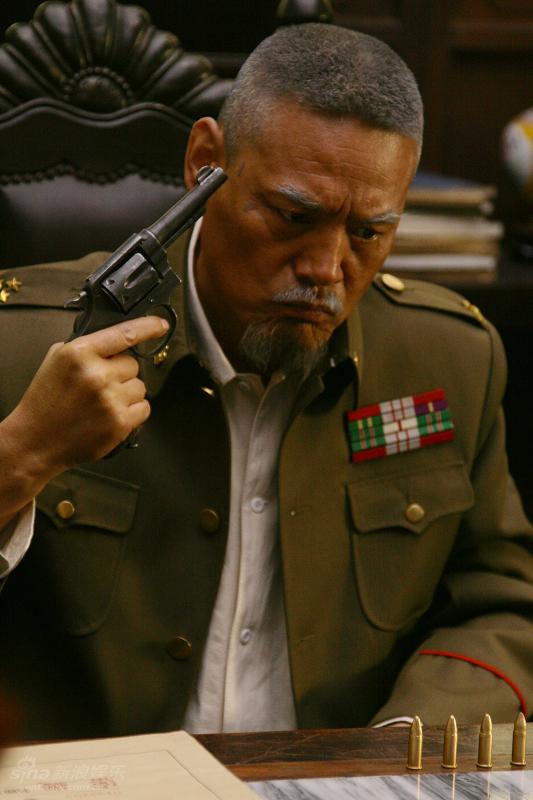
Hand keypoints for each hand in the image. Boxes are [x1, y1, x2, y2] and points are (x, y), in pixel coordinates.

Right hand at [0, 316, 168, 528]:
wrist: (36, 440)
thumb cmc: (45, 401)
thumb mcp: (57, 360)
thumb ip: (87, 348)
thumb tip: (115, 342)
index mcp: (79, 353)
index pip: (124, 333)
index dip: (148, 327)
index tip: (161, 324)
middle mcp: (96, 374)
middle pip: (133, 364)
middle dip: (121, 373)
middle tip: (101, 386)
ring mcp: (110, 399)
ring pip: (140, 386)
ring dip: (127, 393)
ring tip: (103, 403)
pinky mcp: (119, 422)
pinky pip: (144, 408)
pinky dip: (133, 412)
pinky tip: (112, 415)